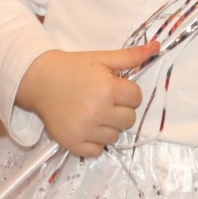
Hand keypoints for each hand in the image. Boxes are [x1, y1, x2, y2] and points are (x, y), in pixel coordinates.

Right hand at [15, 42, 157, 156]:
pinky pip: (97, 151)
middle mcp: (97, 111)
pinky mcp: (73, 143)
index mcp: (107, 89)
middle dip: (121, 110)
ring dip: (109, 126)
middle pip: (129, 120)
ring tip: (95, 112)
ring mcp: (84, 130)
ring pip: (115, 136)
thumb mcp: (102, 58)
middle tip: (105, 100)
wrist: (40, 81)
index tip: (116, 88)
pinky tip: (88, 127)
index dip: (129, 92)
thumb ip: (131, 56)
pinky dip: (95, 142)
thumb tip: (157, 47)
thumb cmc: (74, 68)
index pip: (136, 98)